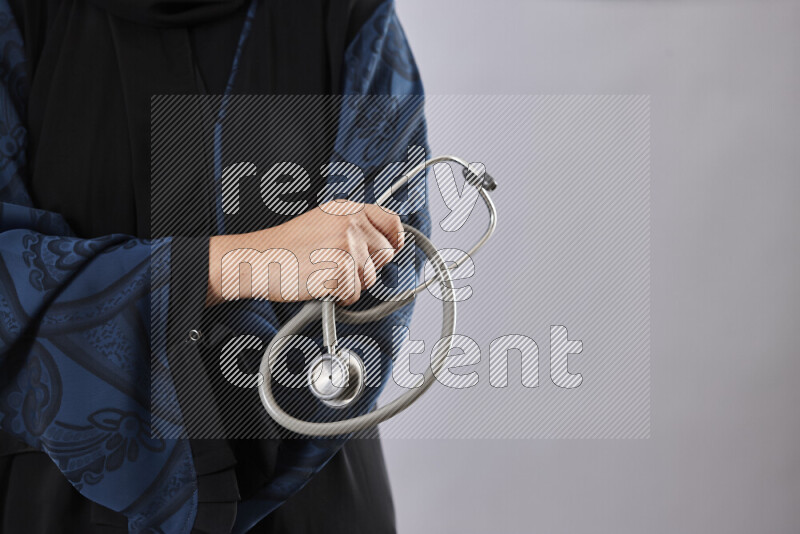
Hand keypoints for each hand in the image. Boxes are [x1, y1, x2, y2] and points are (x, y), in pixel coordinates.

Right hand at [207, 201, 404, 305]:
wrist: (257, 259)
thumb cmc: (285, 246)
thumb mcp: (322, 223)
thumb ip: (352, 228)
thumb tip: (384, 246)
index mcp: (347, 209)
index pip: (391, 222)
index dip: (395, 239)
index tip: (393, 248)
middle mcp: (351, 223)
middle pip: (386, 254)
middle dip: (368, 266)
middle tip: (340, 267)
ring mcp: (347, 247)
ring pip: (371, 277)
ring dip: (351, 283)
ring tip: (324, 274)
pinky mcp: (340, 271)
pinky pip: (354, 294)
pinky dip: (340, 297)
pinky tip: (320, 285)